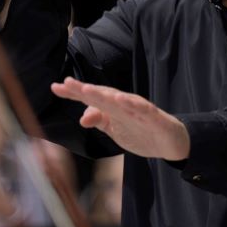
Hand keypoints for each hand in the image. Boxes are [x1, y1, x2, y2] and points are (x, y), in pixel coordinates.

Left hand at [51, 77, 189, 160]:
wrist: (171, 143)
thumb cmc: (141, 131)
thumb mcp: (115, 130)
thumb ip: (99, 121)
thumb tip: (81, 117)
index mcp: (113, 108)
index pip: (91, 98)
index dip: (73, 93)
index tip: (54, 87)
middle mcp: (124, 105)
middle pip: (102, 95)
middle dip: (84, 90)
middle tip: (66, 83)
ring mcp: (138, 109)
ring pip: (119, 99)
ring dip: (102, 94)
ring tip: (86, 89)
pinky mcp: (153, 116)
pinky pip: (142, 108)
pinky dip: (131, 103)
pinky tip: (120, 99)